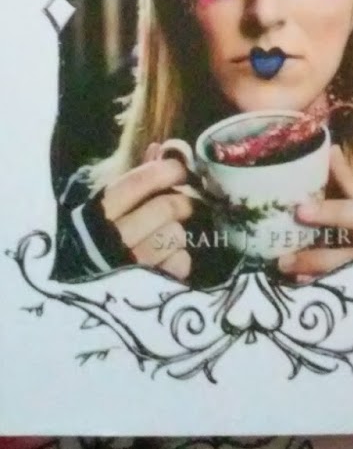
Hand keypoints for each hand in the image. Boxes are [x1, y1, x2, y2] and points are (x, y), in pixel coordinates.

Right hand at [100, 146, 192, 280]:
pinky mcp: (146, 290)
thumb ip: (134, 179)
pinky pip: (180, 263)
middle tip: (180, 206)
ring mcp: (128, 268)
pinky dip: (178, 260)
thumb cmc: (97, 241)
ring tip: (164, 238)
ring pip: (175, 235)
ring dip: (176, 233)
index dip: (165, 171)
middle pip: (164, 207)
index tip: (179, 171)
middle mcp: (110, 240)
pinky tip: (164, 261)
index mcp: (97, 214)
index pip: (138, 182)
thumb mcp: (107, 209)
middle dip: (179, 203)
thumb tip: (159, 149)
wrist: (75, 299)